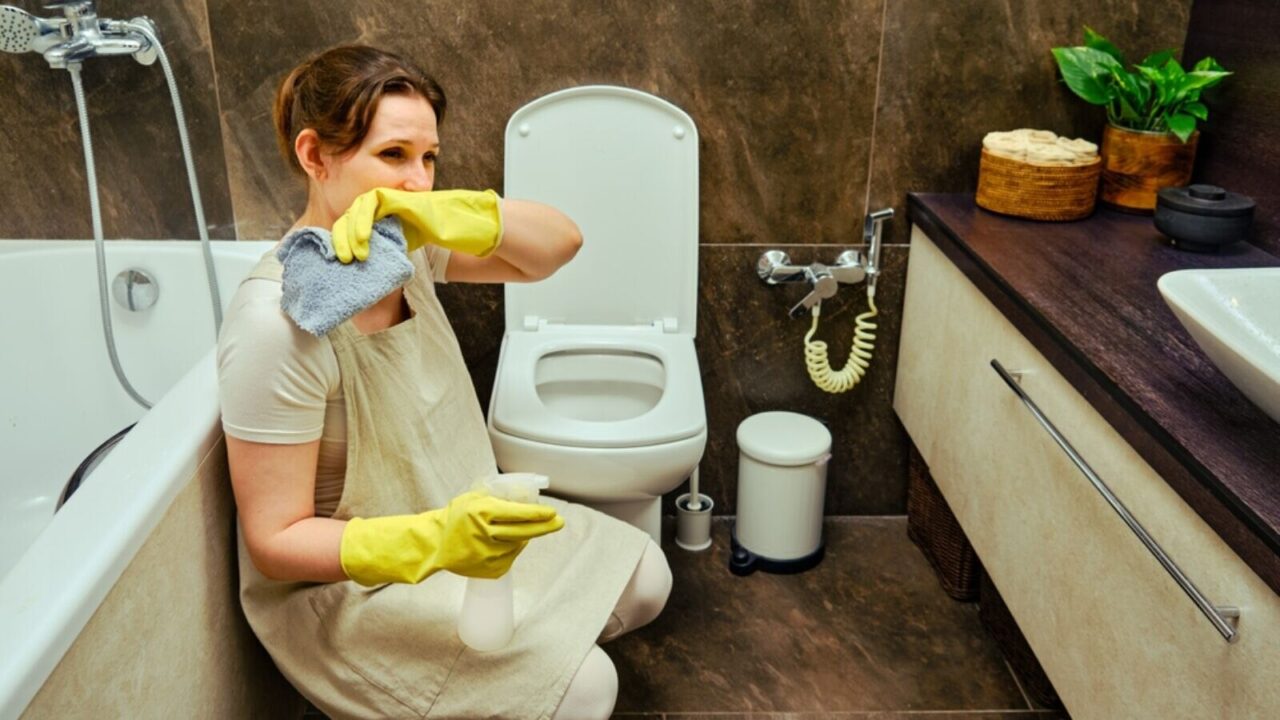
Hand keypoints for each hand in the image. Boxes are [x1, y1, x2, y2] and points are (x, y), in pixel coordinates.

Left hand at [330, 188, 503, 263]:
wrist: (457, 225)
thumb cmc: (435, 235)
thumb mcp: (403, 245)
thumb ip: (385, 248)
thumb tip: (367, 269)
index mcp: (379, 217)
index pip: (352, 226)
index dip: (343, 241)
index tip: (343, 262)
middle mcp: (380, 207)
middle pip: (348, 217)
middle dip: (341, 239)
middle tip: (343, 260)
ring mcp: (385, 199)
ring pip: (355, 210)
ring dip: (349, 232)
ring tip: (353, 254)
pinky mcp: (393, 196)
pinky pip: (369, 203)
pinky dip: (362, 220)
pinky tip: (362, 239)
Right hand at [339, 490, 563, 584]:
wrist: (434, 544)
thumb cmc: (455, 516)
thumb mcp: (474, 497)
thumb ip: (498, 495)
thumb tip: (526, 494)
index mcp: (481, 512)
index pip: (516, 513)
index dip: (537, 513)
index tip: (552, 512)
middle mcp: (485, 534)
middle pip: (523, 532)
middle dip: (544, 527)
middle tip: (558, 523)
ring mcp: (486, 554)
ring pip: (517, 545)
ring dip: (523, 537)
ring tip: (517, 530)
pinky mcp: (488, 569)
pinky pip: (509, 558)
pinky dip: (511, 550)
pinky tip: (502, 543)